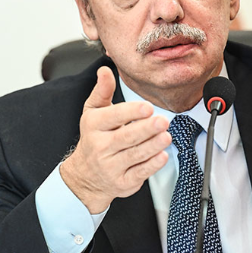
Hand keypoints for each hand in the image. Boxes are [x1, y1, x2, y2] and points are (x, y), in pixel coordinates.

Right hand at [61, 66, 170, 211]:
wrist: (86, 176)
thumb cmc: (94, 139)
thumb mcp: (93, 112)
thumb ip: (102, 91)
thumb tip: (105, 70)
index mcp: (94, 126)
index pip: (112, 117)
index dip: (131, 112)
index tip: (147, 107)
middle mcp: (100, 147)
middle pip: (126, 137)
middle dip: (146, 129)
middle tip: (162, 121)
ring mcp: (111, 166)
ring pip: (135, 155)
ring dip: (153, 146)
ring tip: (166, 136)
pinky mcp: (123, 182)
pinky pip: (140, 173)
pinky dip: (152, 165)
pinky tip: (162, 155)